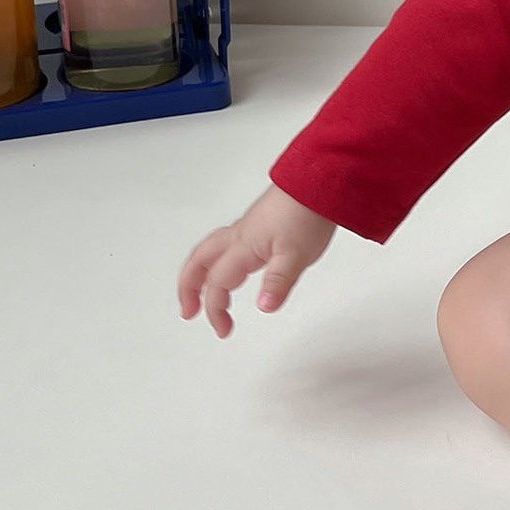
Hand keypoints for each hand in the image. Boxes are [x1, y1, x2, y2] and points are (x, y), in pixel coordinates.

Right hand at [177, 184, 338, 337]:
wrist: (320, 179)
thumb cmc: (308, 212)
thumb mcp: (296, 255)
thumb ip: (278, 282)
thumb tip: (263, 308)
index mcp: (244, 246)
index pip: (218, 284)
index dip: (216, 310)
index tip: (224, 330)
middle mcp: (240, 235)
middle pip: (199, 262)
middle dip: (188, 288)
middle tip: (188, 311)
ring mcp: (248, 227)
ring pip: (210, 251)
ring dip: (199, 273)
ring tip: (201, 293)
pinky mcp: (259, 222)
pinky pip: (226, 243)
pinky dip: (218, 259)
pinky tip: (232, 267)